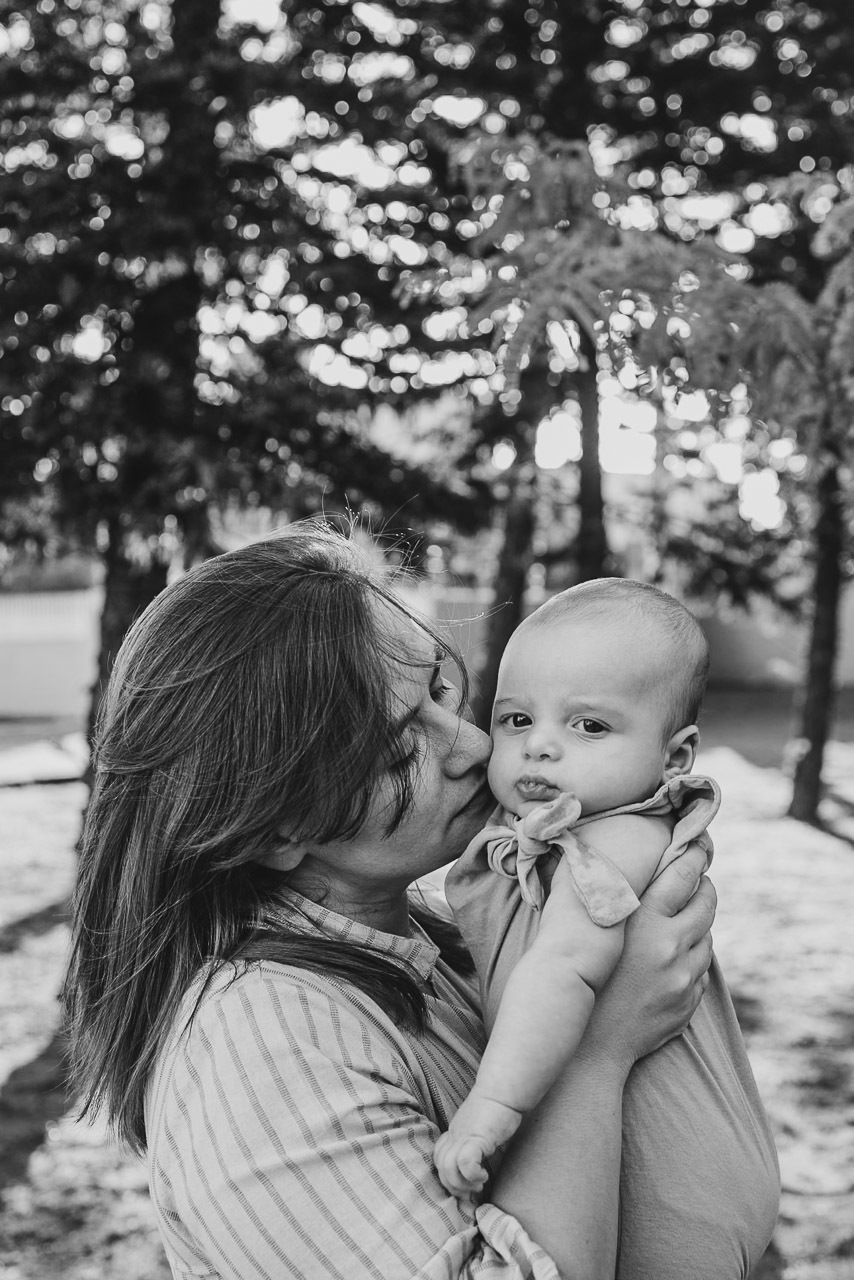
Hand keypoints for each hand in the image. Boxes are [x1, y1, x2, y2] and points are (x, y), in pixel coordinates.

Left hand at [434, 1092, 521, 1198]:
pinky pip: (465, 1162)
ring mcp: (463, 1136)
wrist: (503, 1090)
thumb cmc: (496, 1107)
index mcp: (454, 1132)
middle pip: (440, 1166)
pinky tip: (484, 1176)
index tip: (465, 1185)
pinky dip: (472, 1175)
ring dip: (462, 1184)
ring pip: (448, 1167)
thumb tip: (477, 1156)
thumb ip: (473, 1138)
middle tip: (472, 1191)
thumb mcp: (478, 1125)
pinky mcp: (477, 1137)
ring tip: (478, 1185)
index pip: (439, 1157)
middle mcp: (455, 1134)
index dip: (448, 1175)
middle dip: (454, 1186)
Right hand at [580, 841, 715, 1072]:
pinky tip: (673, 958)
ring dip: (697, 924)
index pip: (684, 874)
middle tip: (696, 879)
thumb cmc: (576, 980)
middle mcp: (671, 945)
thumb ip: (603, 895)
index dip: (694, 856)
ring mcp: (684, 977)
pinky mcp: (689, 1002)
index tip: (695, 846)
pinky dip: (692, 958)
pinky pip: (702, 969)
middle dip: (703, 887)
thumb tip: (599, 860)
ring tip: (680, 920)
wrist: (589, 1049)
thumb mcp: (588, 931)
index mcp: (645, 922)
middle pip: (706, 902)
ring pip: (707, 936)